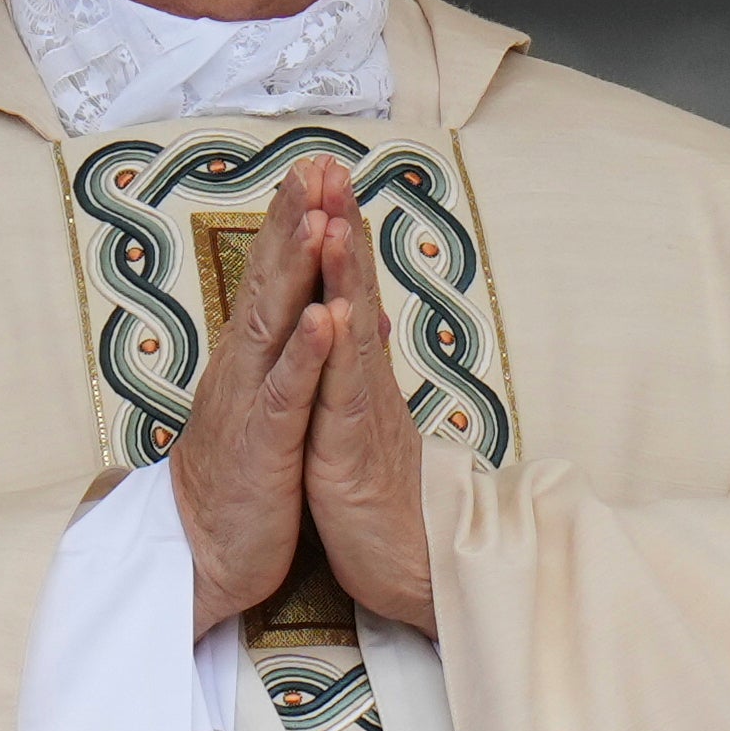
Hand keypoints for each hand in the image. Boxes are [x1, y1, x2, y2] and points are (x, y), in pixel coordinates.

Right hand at [172, 158, 335, 636]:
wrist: (205, 555)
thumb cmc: (245, 482)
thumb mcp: (274, 408)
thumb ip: (299, 355)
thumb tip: (335, 310)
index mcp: (252, 357)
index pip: (276, 275)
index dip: (295, 219)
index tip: (317, 167)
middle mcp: (244, 366)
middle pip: (270, 279)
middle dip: (293, 219)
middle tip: (314, 163)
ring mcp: (250, 401)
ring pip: (275, 322)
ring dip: (297, 268)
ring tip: (318, 217)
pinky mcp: (262, 443)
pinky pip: (286, 392)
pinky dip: (306, 354)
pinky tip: (325, 317)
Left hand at [304, 164, 437, 637]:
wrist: (408, 564)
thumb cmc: (378, 495)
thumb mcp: (360, 419)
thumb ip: (358, 365)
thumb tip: (363, 318)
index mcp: (354, 371)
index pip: (343, 287)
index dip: (333, 229)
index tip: (321, 175)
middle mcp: (361, 378)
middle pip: (351, 288)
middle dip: (339, 225)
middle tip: (330, 166)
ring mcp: (359, 408)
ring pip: (350, 328)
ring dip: (345, 271)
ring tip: (336, 217)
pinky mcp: (350, 448)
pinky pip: (344, 393)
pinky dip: (339, 351)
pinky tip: (338, 312)